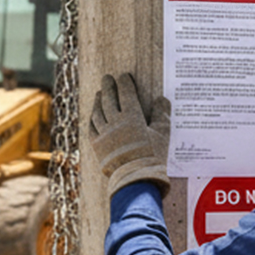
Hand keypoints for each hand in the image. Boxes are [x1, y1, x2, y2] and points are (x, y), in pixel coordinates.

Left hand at [86, 72, 171, 196]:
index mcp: (132, 117)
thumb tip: (162, 99)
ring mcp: (104, 134)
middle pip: (109, 99)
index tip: (123, 76)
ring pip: (98, 112)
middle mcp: (115, 122)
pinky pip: (92, 128)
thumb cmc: (152, 155)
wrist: (136, 177)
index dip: (124, 83)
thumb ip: (161, 114)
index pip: (126, 94)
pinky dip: (92, 118)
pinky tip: (93, 115)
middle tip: (107, 78)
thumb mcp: (162, 134)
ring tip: (99, 94)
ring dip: (98, 101)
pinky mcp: (97, 146)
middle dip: (108, 87)